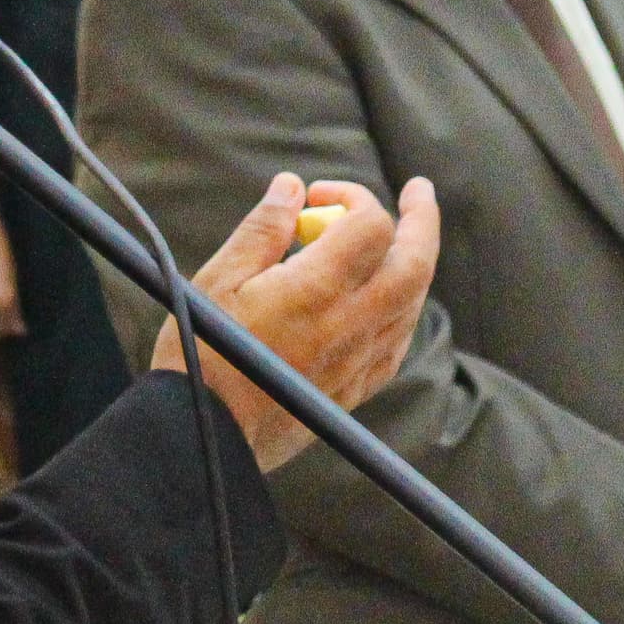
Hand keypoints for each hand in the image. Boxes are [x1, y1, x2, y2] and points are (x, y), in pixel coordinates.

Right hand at [153, 174, 441, 471]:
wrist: (203, 437)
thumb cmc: (201, 355)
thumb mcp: (219, 281)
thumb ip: (263, 230)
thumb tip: (291, 187)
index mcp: (316, 291)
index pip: (370, 225)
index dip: (352, 196)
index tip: (317, 196)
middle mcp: (350, 325)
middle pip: (415, 261)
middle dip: (423, 218)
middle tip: (417, 190)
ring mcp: (358, 361)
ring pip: (414, 301)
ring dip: (413, 261)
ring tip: (394, 239)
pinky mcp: (355, 390)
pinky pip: (397, 341)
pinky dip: (401, 307)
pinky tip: (385, 297)